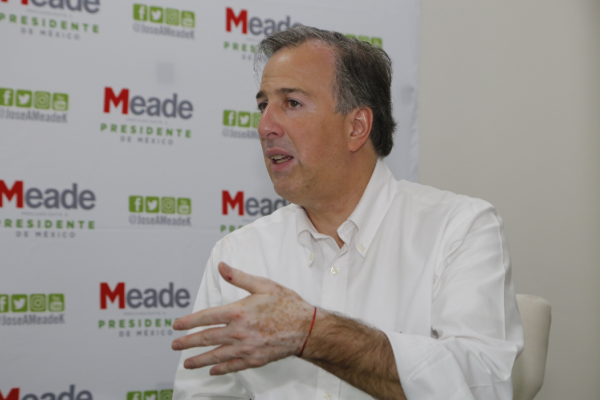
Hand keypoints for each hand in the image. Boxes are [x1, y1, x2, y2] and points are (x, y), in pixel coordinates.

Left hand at [171, 262, 314, 374]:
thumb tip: (222, 266)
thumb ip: (239, 277)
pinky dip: (221, 369)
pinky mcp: (255, 359)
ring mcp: (246, 348)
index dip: (189, 322)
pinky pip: (233, 366)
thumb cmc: (287, 305)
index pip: (206, 317)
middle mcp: (239, 332)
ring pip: (216, 355)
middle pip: (207, 338)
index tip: (177, 325)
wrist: (307, 328)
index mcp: (238, 312)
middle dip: (188, 342)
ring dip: (199, 360)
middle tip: (175, 345)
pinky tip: (213, 370)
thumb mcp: (264, 285)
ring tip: (187, 363)